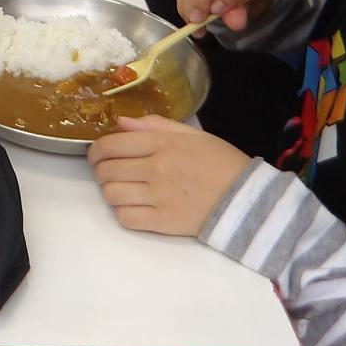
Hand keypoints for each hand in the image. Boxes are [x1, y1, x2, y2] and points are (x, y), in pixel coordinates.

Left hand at [88, 118, 254, 236]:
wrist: (249, 200)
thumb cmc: (221, 162)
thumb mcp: (191, 134)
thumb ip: (153, 125)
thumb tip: (120, 122)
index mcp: (161, 143)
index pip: (110, 145)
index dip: (96, 151)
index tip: (97, 155)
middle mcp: (156, 168)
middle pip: (106, 170)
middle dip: (101, 170)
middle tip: (110, 172)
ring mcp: (158, 196)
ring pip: (111, 194)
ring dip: (111, 191)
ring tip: (123, 189)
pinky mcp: (164, 222)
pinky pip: (125, 218)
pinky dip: (124, 212)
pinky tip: (134, 207)